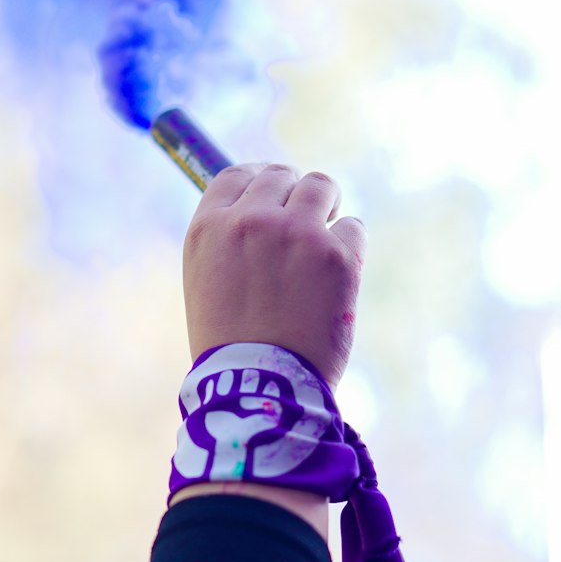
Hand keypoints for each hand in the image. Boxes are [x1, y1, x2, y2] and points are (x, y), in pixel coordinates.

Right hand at [181, 162, 366, 390]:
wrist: (259, 387)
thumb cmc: (231, 342)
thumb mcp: (208, 280)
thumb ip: (228, 237)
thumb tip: (262, 203)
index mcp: (209, 228)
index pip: (237, 174)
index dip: (258, 181)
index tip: (274, 194)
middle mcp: (250, 221)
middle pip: (280, 175)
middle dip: (294, 194)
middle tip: (303, 222)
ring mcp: (296, 234)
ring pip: (321, 187)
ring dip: (325, 207)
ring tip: (323, 240)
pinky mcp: (337, 255)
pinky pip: (352, 227)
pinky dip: (347, 247)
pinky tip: (335, 279)